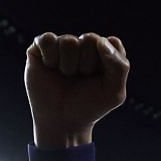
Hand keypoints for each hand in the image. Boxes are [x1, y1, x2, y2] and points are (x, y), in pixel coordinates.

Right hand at [25, 32, 128, 149]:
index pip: (111, 43)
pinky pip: (47, 40)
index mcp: (104, 52)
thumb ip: (120, 66)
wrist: (62, 122)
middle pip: (90, 38)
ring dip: (68, 65)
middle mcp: (83, 44)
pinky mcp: (41, 47)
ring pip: (68, 41)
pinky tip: (50, 68)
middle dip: (86, 65)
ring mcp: (62, 45)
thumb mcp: (114, 93)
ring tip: (66, 76)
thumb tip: (100, 41)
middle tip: (80, 79)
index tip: (101, 80)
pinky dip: (50, 58)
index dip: (107, 64)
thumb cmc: (89, 107)